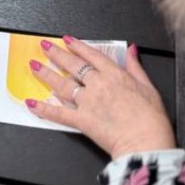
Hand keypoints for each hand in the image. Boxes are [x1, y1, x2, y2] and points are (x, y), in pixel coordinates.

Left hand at [26, 37, 175, 159]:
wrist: (146, 144)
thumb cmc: (152, 121)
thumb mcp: (150, 88)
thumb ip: (136, 68)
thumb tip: (131, 50)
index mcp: (114, 75)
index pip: (91, 55)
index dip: (77, 46)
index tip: (67, 39)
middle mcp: (98, 84)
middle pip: (73, 65)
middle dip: (56, 54)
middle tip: (44, 46)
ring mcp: (88, 102)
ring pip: (62, 84)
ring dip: (46, 74)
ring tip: (34, 65)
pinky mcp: (82, 120)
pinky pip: (59, 113)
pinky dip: (44, 108)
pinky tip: (32, 103)